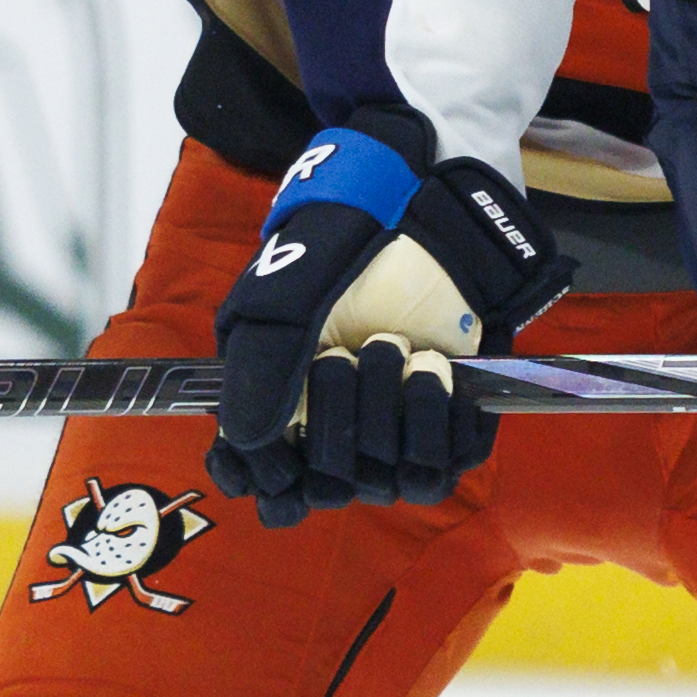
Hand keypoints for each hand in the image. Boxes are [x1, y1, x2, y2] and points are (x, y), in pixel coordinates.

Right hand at [205, 123, 569, 523]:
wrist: (429, 208)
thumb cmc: (343, 246)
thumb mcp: (280, 297)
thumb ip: (256, 371)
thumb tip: (243, 443)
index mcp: (285, 405)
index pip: (269, 488)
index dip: (270, 484)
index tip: (278, 464)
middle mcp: (339, 428)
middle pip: (331, 487)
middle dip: (337, 422)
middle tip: (343, 354)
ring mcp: (397, 429)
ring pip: (390, 482)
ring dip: (392, 417)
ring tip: (399, 351)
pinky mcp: (452, 423)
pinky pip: (448, 464)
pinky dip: (442, 419)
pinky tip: (436, 367)